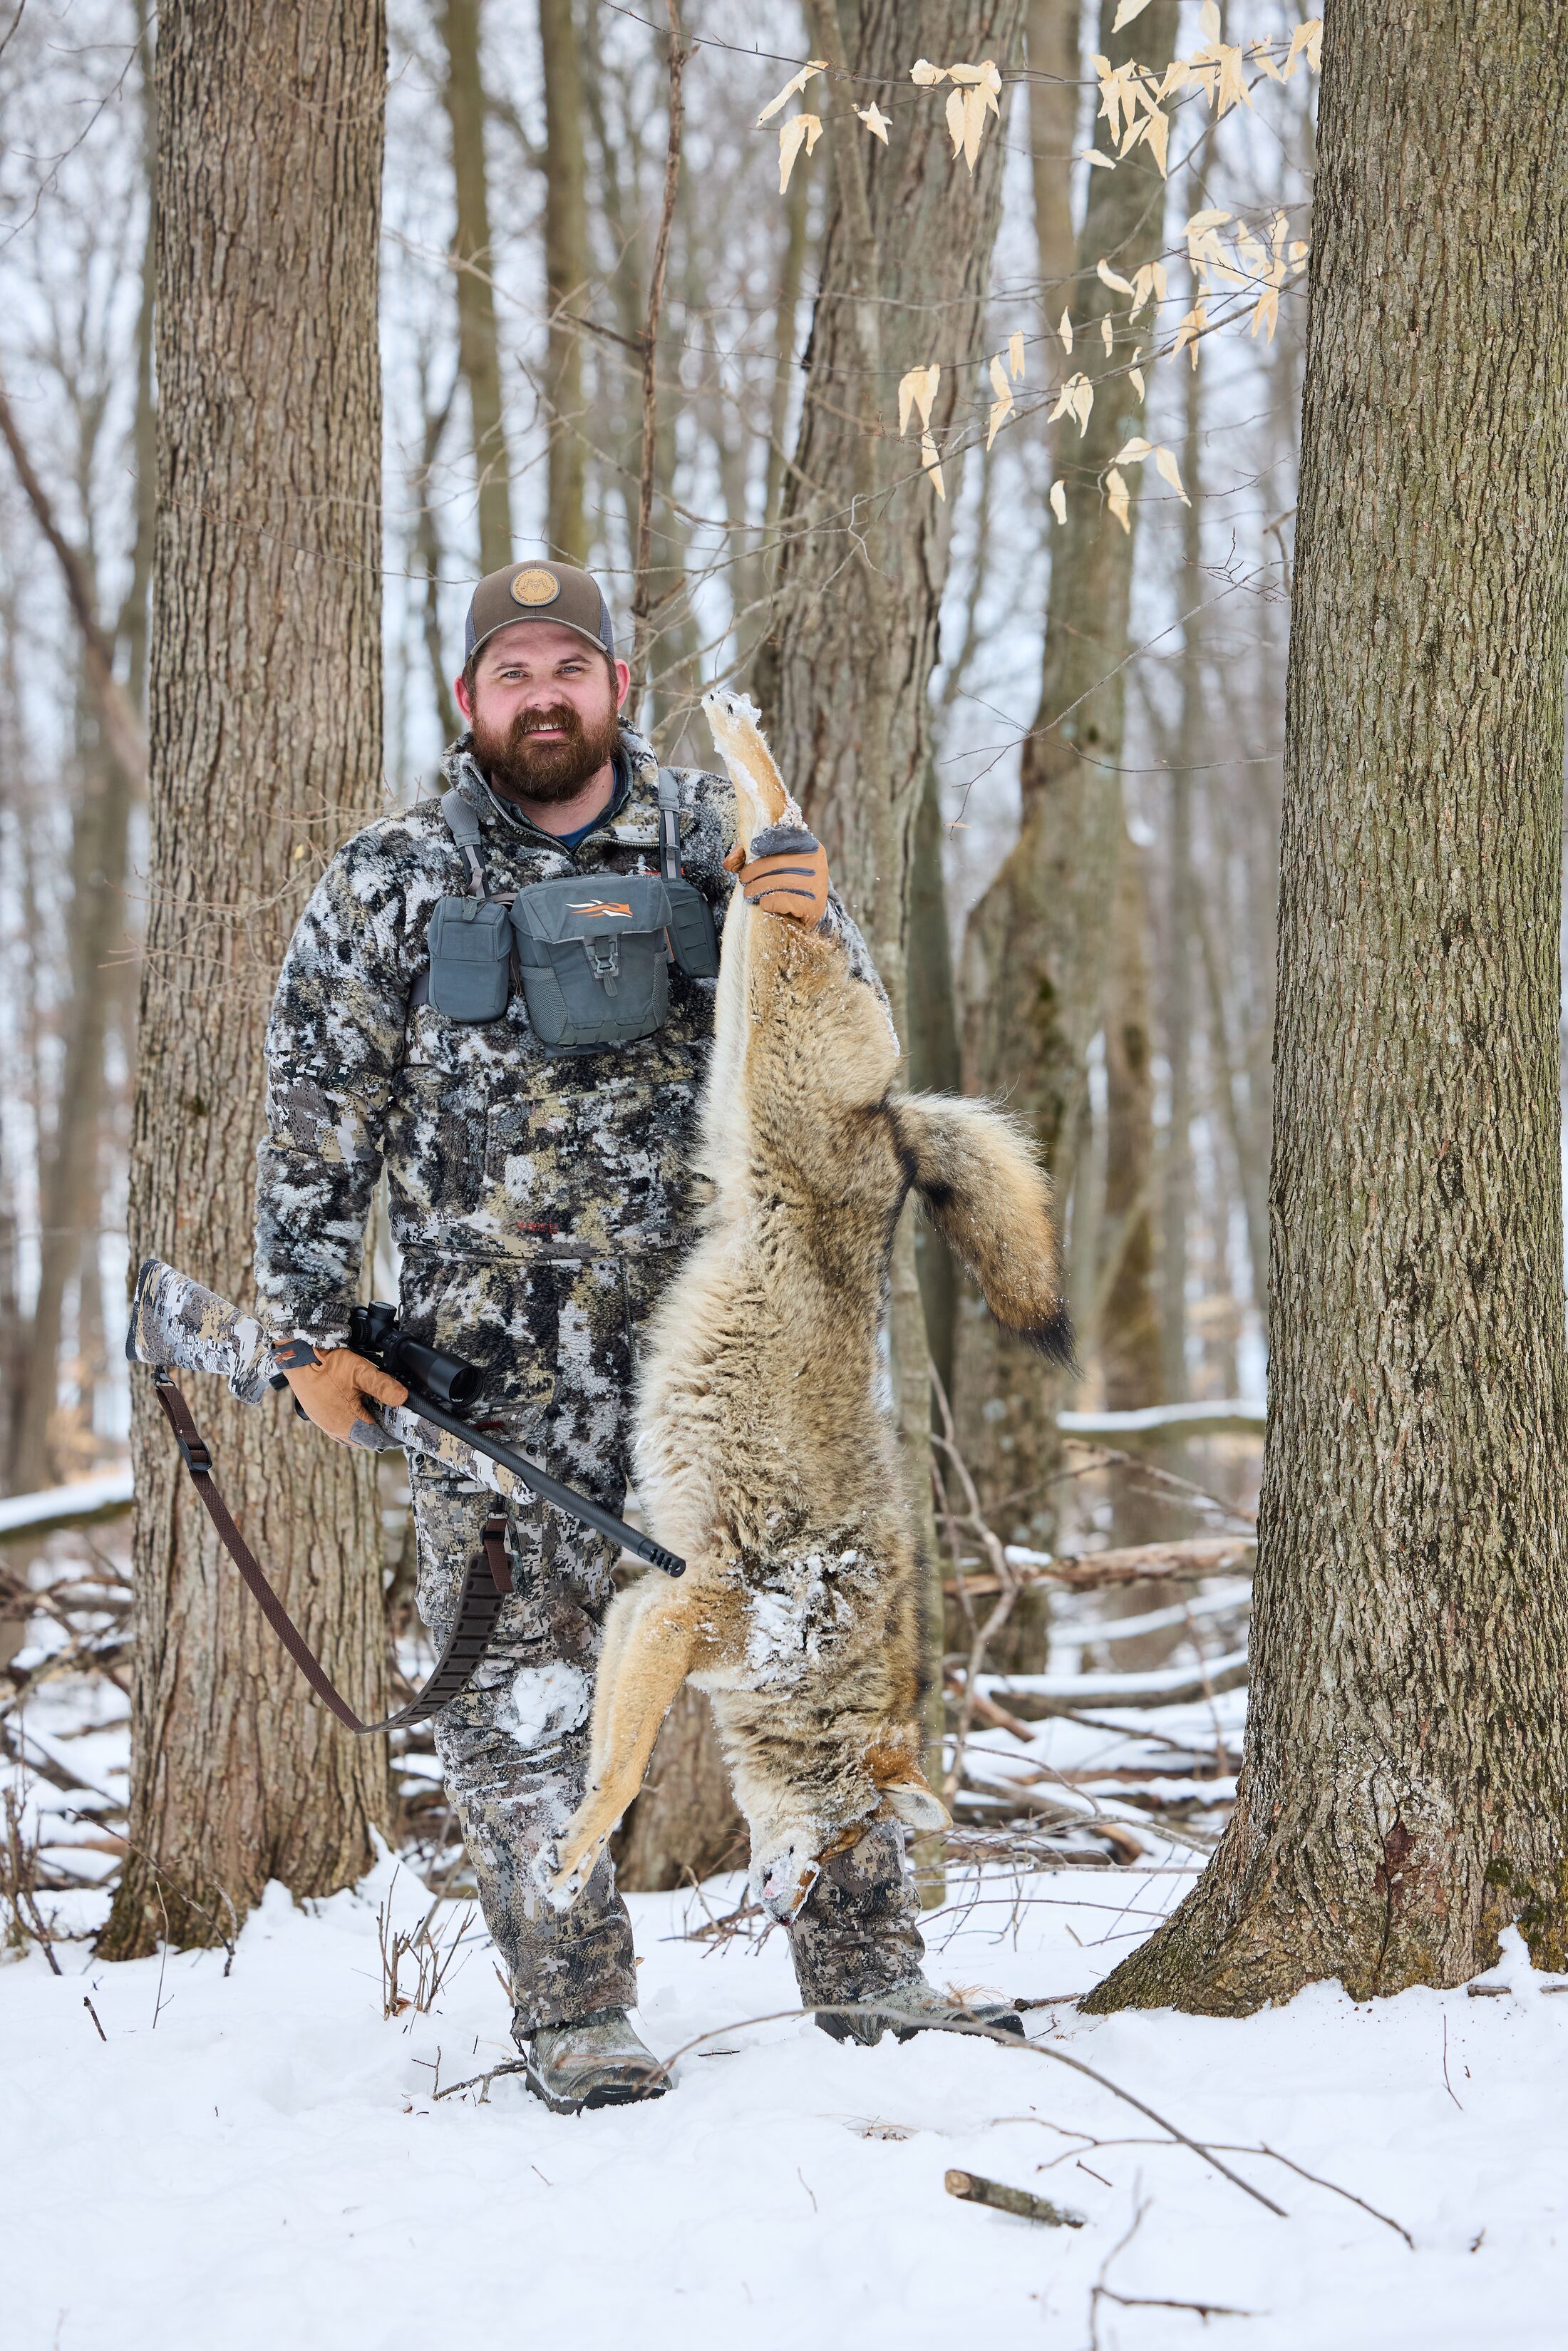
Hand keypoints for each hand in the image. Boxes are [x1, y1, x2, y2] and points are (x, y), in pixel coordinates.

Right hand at [275, 1341, 407, 1446]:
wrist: (296, 1355)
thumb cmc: (324, 1364)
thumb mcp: (360, 1372)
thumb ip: (383, 1386)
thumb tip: (403, 1398)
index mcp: (345, 1424)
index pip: (375, 1439)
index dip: (390, 1435)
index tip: (401, 1430)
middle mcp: (333, 1428)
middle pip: (363, 1440)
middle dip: (378, 1433)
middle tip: (392, 1422)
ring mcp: (323, 1423)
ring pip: (349, 1436)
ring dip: (364, 1430)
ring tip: (377, 1418)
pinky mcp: (317, 1415)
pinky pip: (338, 1428)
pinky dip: (351, 1425)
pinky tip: (356, 1413)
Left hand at [724, 823, 828, 926]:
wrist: (814, 909)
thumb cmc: (791, 880)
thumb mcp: (776, 861)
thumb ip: (750, 855)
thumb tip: (728, 863)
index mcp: (808, 845)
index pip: (783, 838)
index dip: (764, 845)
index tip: (751, 855)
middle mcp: (814, 860)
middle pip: (776, 862)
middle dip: (753, 871)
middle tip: (744, 880)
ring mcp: (815, 882)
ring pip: (777, 881)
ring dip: (757, 888)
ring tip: (749, 893)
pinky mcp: (811, 903)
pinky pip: (782, 900)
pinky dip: (769, 901)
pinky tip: (764, 903)